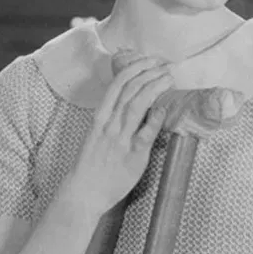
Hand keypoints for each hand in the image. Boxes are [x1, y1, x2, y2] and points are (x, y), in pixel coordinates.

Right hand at [62, 51, 171, 213]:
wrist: (84, 192)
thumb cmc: (91, 165)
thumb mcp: (97, 135)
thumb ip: (111, 120)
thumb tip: (130, 104)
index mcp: (99, 118)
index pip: (116, 85)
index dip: (134, 69)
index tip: (148, 61)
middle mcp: (109, 125)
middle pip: (129, 91)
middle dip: (148, 74)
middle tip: (163, 66)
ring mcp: (120, 139)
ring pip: (136, 106)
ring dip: (153, 88)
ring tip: (167, 79)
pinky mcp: (132, 156)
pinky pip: (144, 134)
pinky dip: (154, 120)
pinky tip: (163, 108)